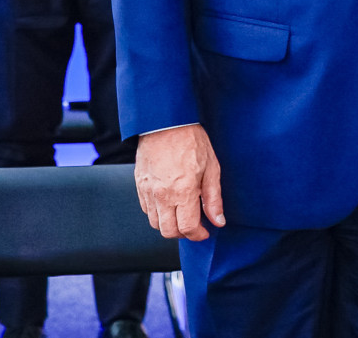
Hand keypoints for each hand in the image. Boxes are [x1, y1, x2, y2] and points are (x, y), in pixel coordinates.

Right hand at [135, 124, 224, 240]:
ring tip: (181, 214)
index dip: (198, 235)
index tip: (205, 232)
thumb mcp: (211, 168)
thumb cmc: (191, 140)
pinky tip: (168, 203)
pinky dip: (157, 213)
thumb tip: (218, 220)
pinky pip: (146, 210)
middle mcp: (162, 195)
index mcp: (183, 191)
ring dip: (169, 225)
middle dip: (183, 234)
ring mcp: (148, 191)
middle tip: (194, 226)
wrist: (166, 122)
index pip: (187, 228)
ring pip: (155, 223)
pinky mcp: (139, 185)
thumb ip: (214, 198)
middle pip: (168, 231)